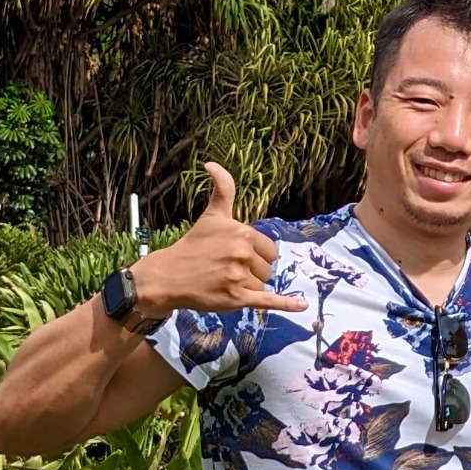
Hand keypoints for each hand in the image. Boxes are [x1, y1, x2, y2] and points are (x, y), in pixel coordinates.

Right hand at [127, 163, 308, 319]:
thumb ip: (222, 189)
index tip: (234, 256)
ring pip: (261, 285)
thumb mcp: (212, 215)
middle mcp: (243, 253)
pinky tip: (302, 306)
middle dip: (251, 272)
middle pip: (267, 269)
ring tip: (224, 281)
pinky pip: (268, 301)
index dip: (255, 255)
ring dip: (247, 287)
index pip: (269, 250)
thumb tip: (211, 163)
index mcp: (243, 233)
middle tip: (226, 270)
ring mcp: (239, 276)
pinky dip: (286, 304)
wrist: (169, 275)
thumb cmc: (193, 245)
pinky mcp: (236, 298)